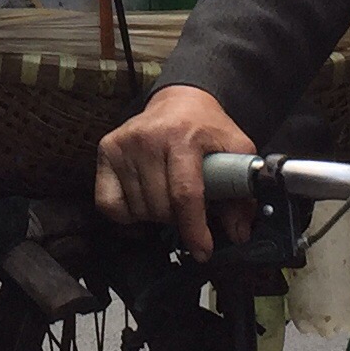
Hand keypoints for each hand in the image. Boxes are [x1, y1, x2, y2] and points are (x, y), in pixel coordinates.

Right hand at [94, 83, 254, 261]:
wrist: (180, 99)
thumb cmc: (206, 128)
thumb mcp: (236, 149)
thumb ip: (242, 191)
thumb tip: (239, 232)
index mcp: (183, 137)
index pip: (185, 194)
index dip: (194, 229)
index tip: (203, 250)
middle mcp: (148, 139)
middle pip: (160, 208)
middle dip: (178, 220)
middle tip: (188, 210)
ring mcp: (123, 144)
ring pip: (137, 210)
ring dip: (155, 216)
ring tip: (168, 198)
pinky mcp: (107, 150)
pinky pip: (109, 204)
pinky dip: (127, 214)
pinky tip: (143, 201)